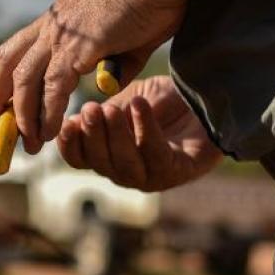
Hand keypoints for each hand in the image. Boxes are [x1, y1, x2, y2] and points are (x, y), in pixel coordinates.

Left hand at [0, 0, 184, 151]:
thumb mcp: (131, 33)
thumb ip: (115, 60)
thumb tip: (106, 83)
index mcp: (61, 14)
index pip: (21, 48)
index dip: (8, 76)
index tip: (4, 101)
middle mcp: (52, 22)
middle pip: (6, 62)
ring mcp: (60, 33)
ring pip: (24, 80)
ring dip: (21, 116)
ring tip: (26, 145)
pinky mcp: (75, 46)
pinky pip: (52, 89)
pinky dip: (46, 115)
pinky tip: (47, 134)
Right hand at [56, 75, 221, 191]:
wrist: (209, 99)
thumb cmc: (164, 101)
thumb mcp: (126, 100)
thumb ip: (105, 111)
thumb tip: (76, 119)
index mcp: (108, 154)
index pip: (79, 159)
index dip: (69, 145)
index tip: (66, 123)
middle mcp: (126, 171)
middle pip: (100, 163)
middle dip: (92, 136)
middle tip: (91, 109)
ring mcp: (152, 176)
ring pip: (125, 164)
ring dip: (115, 136)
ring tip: (112, 109)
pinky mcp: (178, 172)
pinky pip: (156, 154)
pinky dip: (145, 129)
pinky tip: (139, 105)